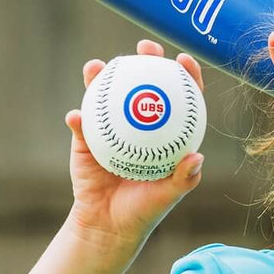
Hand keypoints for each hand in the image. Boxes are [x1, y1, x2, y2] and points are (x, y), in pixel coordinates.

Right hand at [64, 38, 205, 252]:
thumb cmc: (143, 210)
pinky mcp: (85, 139)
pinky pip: (81, 125)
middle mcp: (138, 124)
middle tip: (145, 48)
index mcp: (164, 133)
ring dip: (100, 76)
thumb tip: (197, 158)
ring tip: (97, 67)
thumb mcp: (167, 196)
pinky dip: (78, 119)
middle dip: (146, 59)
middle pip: (143, 83)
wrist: (108, 225)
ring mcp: (110, 128)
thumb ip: (183, 179)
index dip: (185, 76)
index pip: (179, 99)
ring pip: (106, 95)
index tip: (183, 60)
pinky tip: (77, 116)